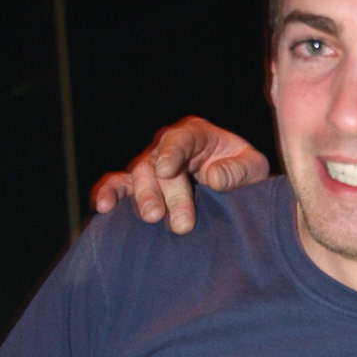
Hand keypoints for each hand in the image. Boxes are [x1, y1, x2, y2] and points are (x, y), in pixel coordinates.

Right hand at [90, 117, 269, 233]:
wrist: (236, 188)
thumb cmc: (243, 172)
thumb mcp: (253, 168)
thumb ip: (238, 170)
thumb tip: (213, 176)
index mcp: (195, 134)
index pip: (180, 138)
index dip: (172, 153)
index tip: (168, 170)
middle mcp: (168, 146)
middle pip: (158, 163)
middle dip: (169, 193)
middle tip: (183, 223)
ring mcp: (150, 165)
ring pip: (138, 175)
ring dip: (144, 198)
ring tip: (153, 218)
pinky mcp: (138, 184)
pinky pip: (117, 184)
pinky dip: (108, 193)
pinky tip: (104, 207)